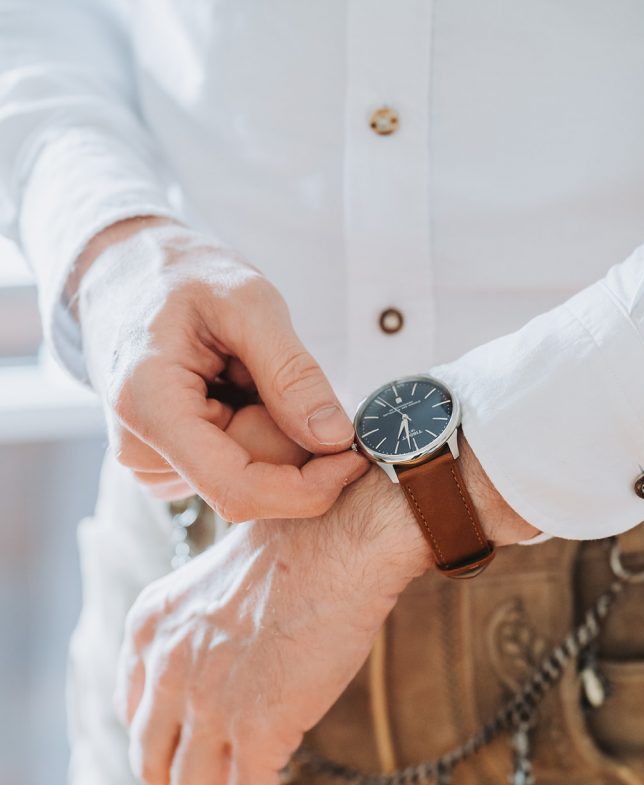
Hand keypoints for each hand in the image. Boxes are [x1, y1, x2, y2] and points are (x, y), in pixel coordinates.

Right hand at [69, 216, 366, 516]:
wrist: (128, 273)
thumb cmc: (180, 276)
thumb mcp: (248, 301)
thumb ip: (292, 372)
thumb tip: (334, 439)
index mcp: (149, 407)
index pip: (238, 489)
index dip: (307, 487)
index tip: (353, 457)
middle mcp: (142, 450)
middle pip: (253, 482)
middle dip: (288, 436)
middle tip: (273, 370)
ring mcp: (153, 464)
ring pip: (251, 477)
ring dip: (270, 429)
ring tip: (239, 372)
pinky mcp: (170, 467)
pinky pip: (238, 468)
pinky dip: (254, 431)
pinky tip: (229, 390)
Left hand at [115, 466, 431, 784]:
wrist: (342, 538)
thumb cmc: (300, 549)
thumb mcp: (220, 586)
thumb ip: (202, 636)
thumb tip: (230, 682)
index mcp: (149, 629)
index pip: (136, 718)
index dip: (159, 759)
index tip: (184, 775)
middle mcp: (166, 668)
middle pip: (158, 766)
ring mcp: (208, 702)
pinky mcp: (258, 728)